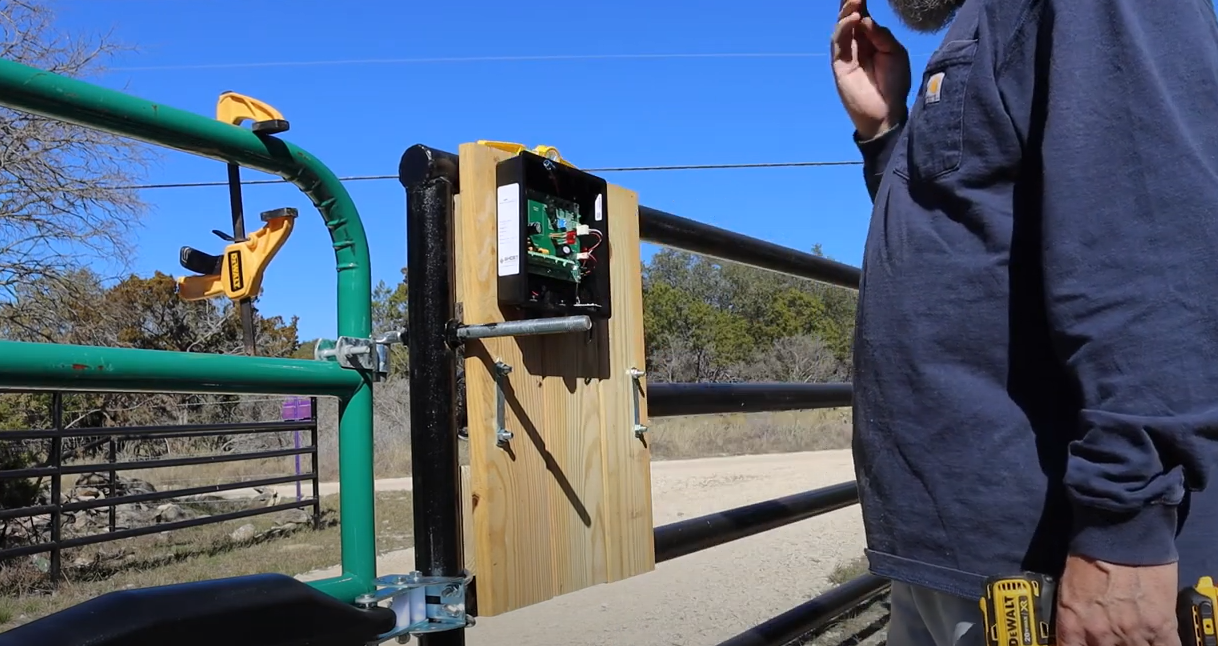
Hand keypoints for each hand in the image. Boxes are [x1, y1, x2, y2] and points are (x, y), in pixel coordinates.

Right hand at [831, 0, 911, 139]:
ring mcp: (846, 53)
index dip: (860, 0)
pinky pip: (838, 42)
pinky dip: (844, 28)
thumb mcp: (896, 53)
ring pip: (841, 26)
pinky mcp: (839, 64)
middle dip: (851, 1)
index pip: (863, 14)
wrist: (887, 112)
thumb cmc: (895, 83)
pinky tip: (854, 19)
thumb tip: (865, 17)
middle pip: (849, 16)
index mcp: (871, 39)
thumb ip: (881, 35)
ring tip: (856, 0)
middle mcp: (857, 43)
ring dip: (847, 11)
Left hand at [1057, 555, 1180, 645]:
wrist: (1118, 530)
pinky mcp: (1160, 626)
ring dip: (1133, 645)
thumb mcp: (1068, 588)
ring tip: (1133, 632)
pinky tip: (1155, 638)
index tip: (1088, 643)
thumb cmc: (1090, 552)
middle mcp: (1100, 635)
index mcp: (1073, 624)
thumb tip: (1080, 632)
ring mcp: (1131, 633)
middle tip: (1113, 634)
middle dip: (1109, 645)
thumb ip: (1074, 617)